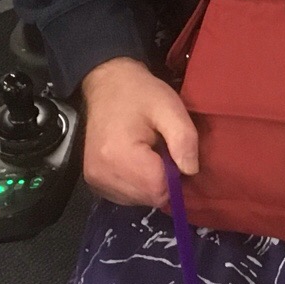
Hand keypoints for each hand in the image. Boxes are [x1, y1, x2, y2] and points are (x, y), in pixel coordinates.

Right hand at [80, 57, 197, 207]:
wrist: (107, 84)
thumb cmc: (140, 93)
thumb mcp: (170, 107)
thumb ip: (184, 139)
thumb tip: (190, 171)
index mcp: (119, 156)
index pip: (158, 189)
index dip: (175, 177)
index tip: (174, 154)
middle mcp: (102, 174)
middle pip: (148, 197)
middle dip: (163, 180)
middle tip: (163, 151)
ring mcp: (95, 181)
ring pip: (138, 200)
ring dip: (150, 183)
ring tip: (149, 154)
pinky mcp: (94, 182)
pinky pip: (125, 196)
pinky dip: (137, 184)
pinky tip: (137, 162)